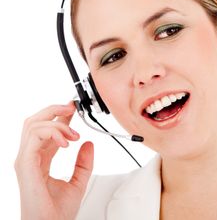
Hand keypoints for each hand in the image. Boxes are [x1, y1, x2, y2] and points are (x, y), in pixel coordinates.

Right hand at [15, 102, 93, 219]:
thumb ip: (84, 163)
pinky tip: (67, 142)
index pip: (47, 129)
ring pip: (33, 125)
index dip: (60, 115)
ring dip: (56, 122)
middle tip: (72, 107)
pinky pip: (34, 138)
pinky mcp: (26, 165)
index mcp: (41, 160)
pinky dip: (51, 133)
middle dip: (54, 109)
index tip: (74, 107)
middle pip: (35, 121)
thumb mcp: (79, 182)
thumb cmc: (58, 212)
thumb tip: (89, 144)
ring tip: (74, 134)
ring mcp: (26, 160)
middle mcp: (31, 157)